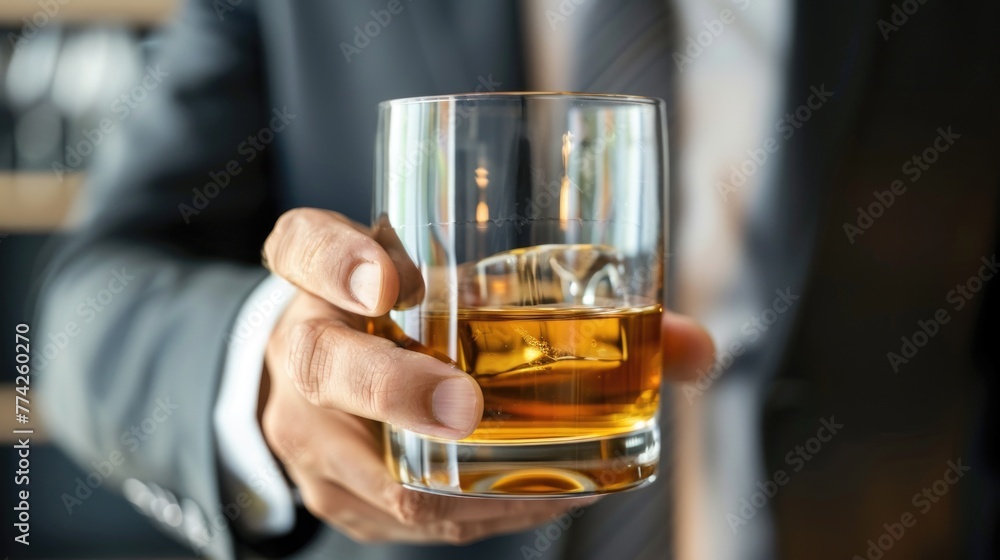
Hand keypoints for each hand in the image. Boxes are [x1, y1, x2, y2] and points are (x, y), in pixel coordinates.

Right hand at [258, 208, 714, 544]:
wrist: (330, 380)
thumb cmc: (419, 318)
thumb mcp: (463, 285)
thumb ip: (565, 297)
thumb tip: (697, 350)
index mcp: (324, 273)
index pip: (303, 246)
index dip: (336, 261)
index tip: (390, 278)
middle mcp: (303, 344)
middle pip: (322, 362)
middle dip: (393, 388)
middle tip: (465, 405)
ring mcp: (306, 426)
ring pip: (356, 460)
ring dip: (445, 475)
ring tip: (543, 479)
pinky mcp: (331, 490)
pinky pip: (394, 513)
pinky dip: (472, 509)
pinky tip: (540, 501)